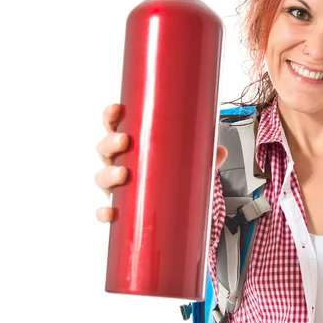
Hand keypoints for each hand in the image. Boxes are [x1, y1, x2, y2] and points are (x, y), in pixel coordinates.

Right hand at [94, 103, 227, 222]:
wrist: (170, 204)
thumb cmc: (170, 172)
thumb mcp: (187, 161)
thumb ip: (203, 155)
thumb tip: (221, 150)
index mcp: (131, 144)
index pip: (113, 125)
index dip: (110, 116)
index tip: (116, 108)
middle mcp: (118, 162)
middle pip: (104, 149)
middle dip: (110, 143)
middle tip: (124, 140)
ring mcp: (116, 185)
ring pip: (102, 177)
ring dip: (108, 174)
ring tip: (123, 174)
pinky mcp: (120, 208)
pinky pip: (107, 210)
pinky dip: (104, 212)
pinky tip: (110, 213)